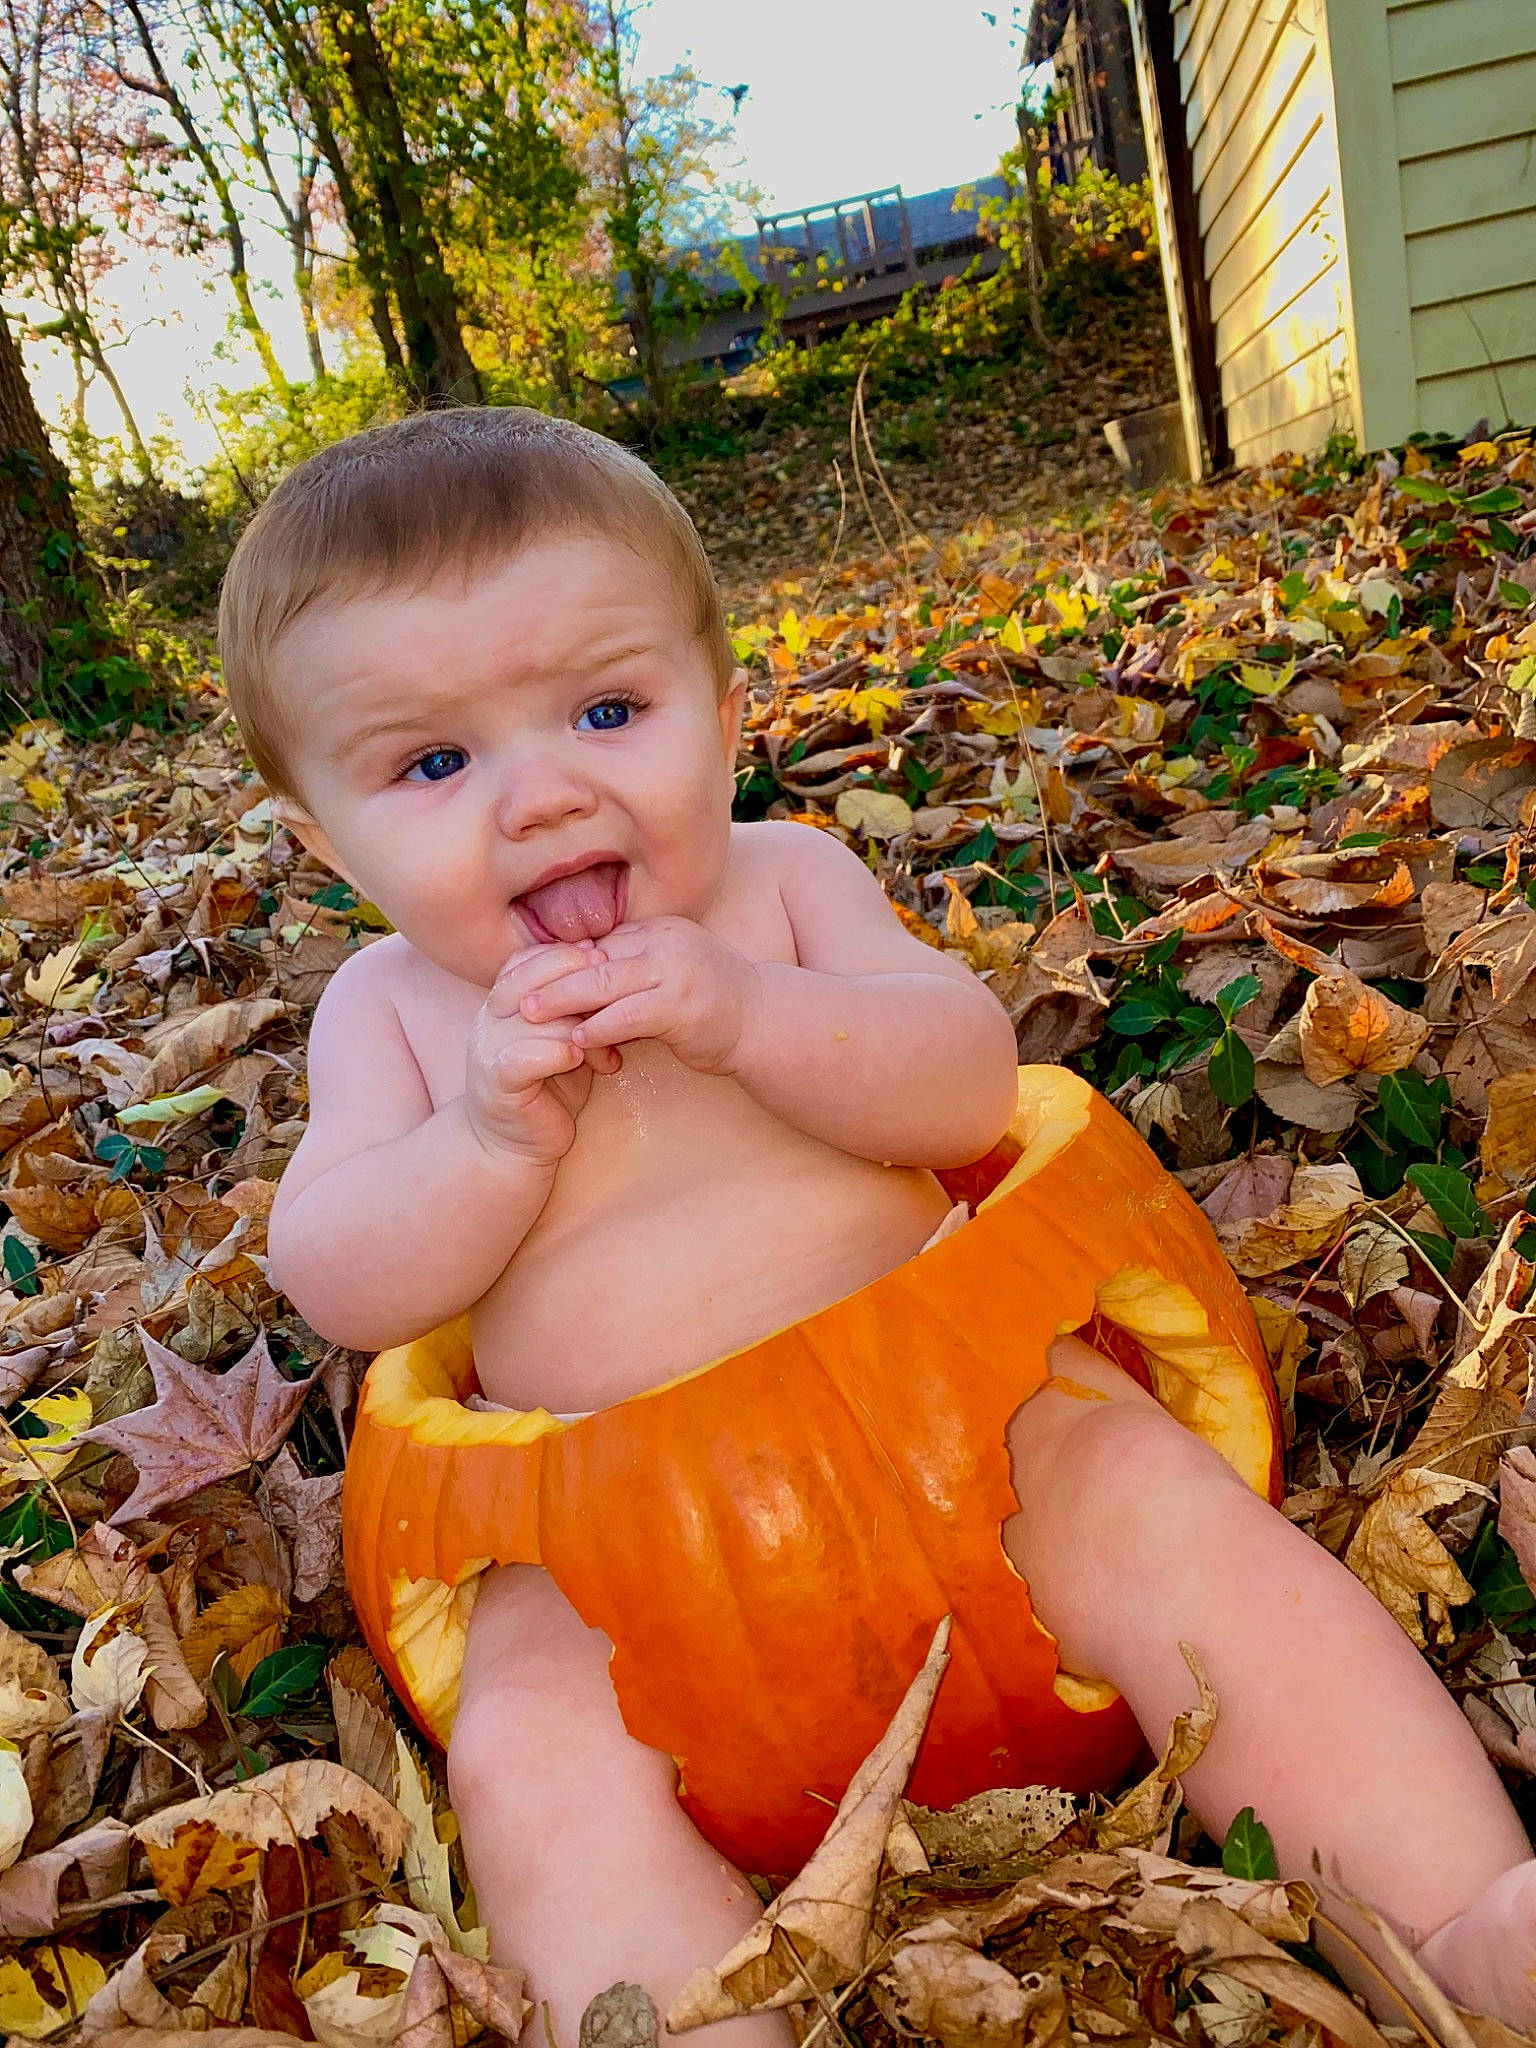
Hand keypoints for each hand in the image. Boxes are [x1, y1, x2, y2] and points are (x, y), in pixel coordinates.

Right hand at [466, 940, 622, 1164]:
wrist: (514, 1145)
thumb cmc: (548, 1088)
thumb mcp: (564, 1038)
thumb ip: (574, 1006)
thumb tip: (604, 961)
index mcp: (502, 1003)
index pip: (527, 960)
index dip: (565, 956)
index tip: (605, 961)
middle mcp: (488, 1019)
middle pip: (531, 981)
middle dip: (579, 984)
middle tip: (616, 996)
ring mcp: (488, 1049)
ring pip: (539, 1019)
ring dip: (582, 1031)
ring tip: (608, 1054)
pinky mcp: (497, 1081)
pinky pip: (526, 1055)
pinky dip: (559, 1053)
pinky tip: (581, 1061)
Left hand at [517, 916, 762, 1076]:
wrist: (764, 1023)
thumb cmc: (712, 1005)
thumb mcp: (669, 975)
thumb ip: (632, 971)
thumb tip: (580, 976)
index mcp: (658, 930)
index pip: (595, 942)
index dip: (554, 961)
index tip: (520, 977)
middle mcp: (665, 941)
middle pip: (592, 957)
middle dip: (546, 976)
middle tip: (508, 992)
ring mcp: (675, 970)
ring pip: (603, 981)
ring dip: (561, 999)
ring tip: (527, 1013)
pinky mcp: (683, 1004)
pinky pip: (629, 1014)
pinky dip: (597, 1027)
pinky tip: (574, 1041)